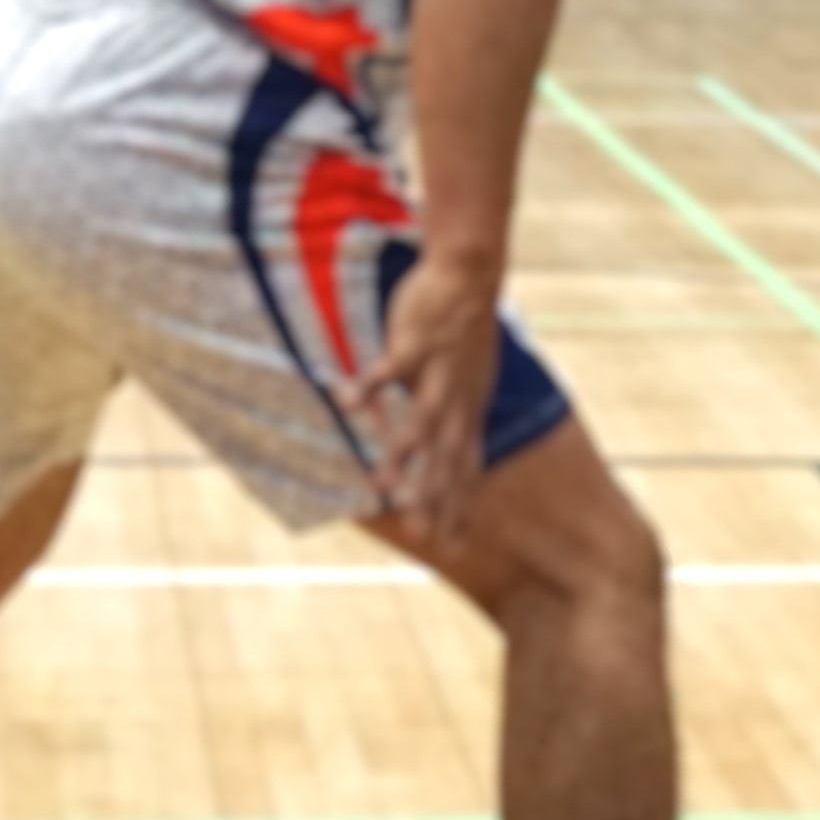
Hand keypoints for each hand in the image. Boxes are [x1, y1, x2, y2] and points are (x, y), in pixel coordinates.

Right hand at [361, 266, 502, 541]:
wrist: (471, 275)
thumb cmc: (466, 328)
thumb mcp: (473, 378)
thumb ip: (460, 412)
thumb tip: (450, 441)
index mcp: (468, 409)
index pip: (466, 467)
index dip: (460, 505)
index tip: (454, 544)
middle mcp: (457, 399)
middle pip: (446, 455)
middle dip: (433, 496)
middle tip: (422, 536)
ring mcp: (438, 372)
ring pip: (421, 419)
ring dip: (402, 452)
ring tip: (381, 484)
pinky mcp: (417, 343)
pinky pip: (389, 368)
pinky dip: (369, 387)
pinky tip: (345, 405)